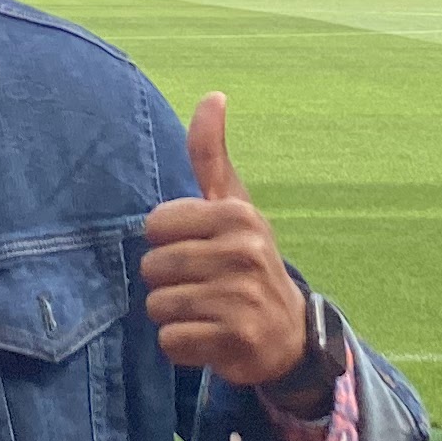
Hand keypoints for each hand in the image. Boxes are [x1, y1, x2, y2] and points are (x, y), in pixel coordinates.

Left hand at [142, 96, 322, 399]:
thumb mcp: (234, 207)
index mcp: (237, 215)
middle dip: (169, 281)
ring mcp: (241, 298)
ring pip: (157, 305)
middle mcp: (243, 252)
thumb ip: (211, 155)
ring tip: (207, 311)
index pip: (155, 225)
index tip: (200, 250)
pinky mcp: (235, 341)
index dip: (168, 241)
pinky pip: (170, 341)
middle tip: (205, 286)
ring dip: (174, 315)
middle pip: (152, 267)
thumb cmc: (247, 261)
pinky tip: (210, 338)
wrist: (288, 335)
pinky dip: (182, 346)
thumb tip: (212, 95)